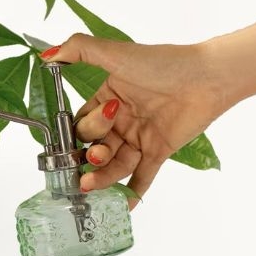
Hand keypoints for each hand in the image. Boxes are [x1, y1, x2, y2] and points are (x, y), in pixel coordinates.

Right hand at [41, 34, 229, 207]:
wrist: (207, 78)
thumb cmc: (164, 63)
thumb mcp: (115, 53)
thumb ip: (79, 50)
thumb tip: (47, 55)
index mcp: (108, 99)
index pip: (82, 124)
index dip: (79, 133)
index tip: (75, 139)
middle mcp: (122, 120)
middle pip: (95, 147)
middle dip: (90, 156)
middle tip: (96, 155)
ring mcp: (139, 137)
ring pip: (114, 164)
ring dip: (102, 176)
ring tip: (92, 182)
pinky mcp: (158, 151)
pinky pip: (142, 177)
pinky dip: (133, 192)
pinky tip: (123, 206)